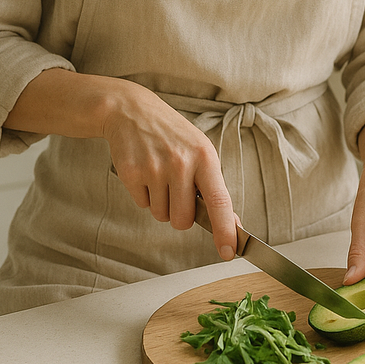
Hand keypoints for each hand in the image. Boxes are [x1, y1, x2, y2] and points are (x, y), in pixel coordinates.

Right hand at [3, 68, 238, 261]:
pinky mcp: (131, 173)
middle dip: (180, 214)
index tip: (229, 252)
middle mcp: (181, 162)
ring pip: (161, 216)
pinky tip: (144, 171)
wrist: (132, 111)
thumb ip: (214, 188)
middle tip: (176, 190)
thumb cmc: (173, 136)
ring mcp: (155, 168)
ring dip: (161, 203)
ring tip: (159, 174)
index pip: (219, 201)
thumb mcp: (200, 152)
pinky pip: (142, 205)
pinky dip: (144, 195)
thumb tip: (232, 225)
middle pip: (183, 220)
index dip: (225, 230)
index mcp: (205, 157)